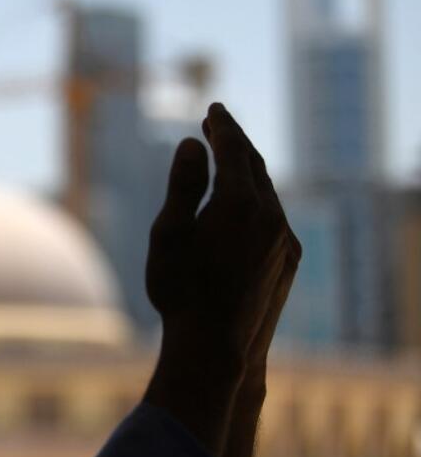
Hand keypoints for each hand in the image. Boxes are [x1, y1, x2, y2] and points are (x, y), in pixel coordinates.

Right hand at [142, 103, 300, 456]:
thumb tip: (195, 143)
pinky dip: (258, 199)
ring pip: (267, 192)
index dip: (222, 126)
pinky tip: (245, 204)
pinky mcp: (288, 260)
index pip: (233, 149)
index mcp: (239, 202)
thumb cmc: (180, 290)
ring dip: (247, 171)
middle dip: (235, 142)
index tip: (213, 109)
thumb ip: (184, 183)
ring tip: (228, 160)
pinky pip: (275, 217)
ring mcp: (284, 239)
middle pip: (254, 165)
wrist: (216, 347)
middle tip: (218, 124)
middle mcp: (270, 215)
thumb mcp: (168, 232)